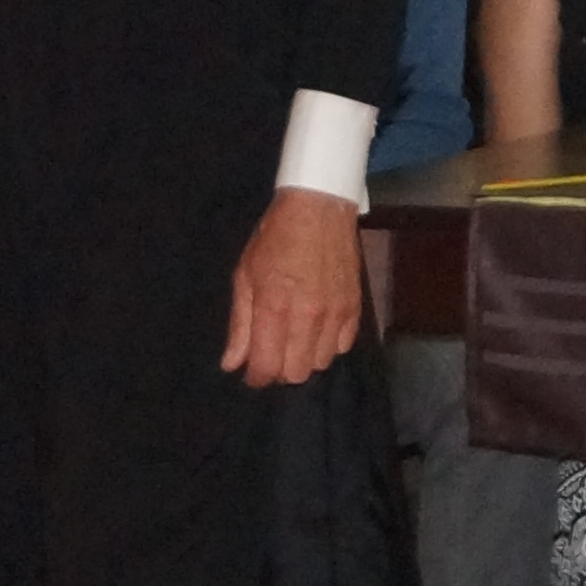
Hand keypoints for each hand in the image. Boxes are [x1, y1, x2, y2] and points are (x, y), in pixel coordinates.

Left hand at [225, 188, 364, 388]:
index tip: (251, 373)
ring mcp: (335, 314)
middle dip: (279, 370)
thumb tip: (231, 364)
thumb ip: (240, 324)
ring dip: (303, 358)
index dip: (256, 377)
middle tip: (270, 352)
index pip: (267, 366)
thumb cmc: (274, 239)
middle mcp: (308, 316)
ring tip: (293, 338)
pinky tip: (315, 329)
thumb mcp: (245, 275)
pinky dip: (326, 346)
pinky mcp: (355, 308)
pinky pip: (342, 347)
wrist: (319, 208)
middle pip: (296, 374)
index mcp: (275, 307)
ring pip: (320, 363)